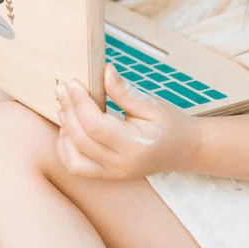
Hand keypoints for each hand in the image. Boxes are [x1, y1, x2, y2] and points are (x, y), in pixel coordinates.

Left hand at [54, 62, 201, 179]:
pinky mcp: (108, 176)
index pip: (96, 126)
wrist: (185, 150)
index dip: (80, 102)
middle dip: (68, 111)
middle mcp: (121, 164)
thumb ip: (125, 91)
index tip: (73, 83)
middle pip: (81, 140)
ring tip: (64, 107)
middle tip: (63, 89)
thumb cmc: (170, 125)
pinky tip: (68, 128)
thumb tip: (105, 72)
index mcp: (135, 145)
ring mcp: (113, 173)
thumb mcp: (152, 104)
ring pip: (74, 159)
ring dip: (64, 131)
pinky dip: (66, 149)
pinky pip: (78, 167)